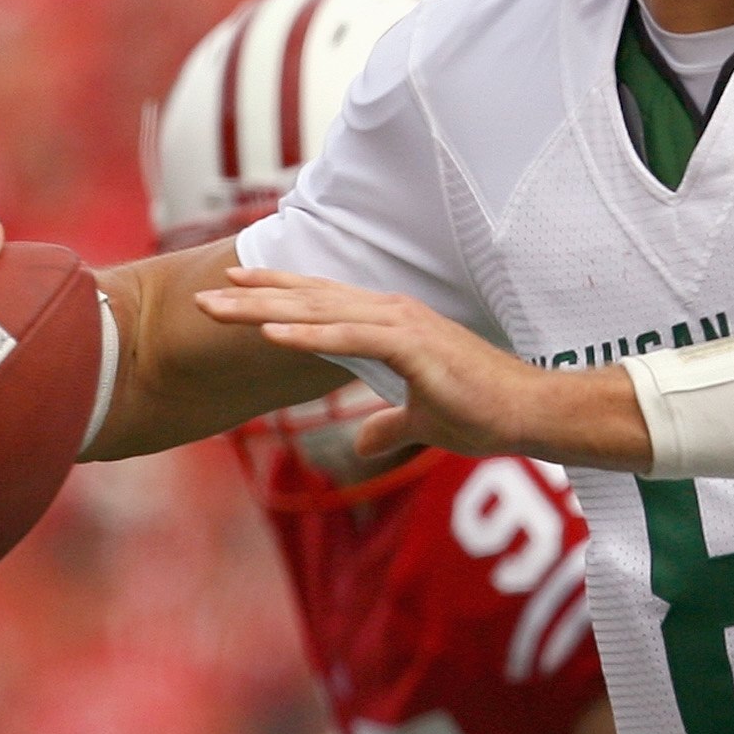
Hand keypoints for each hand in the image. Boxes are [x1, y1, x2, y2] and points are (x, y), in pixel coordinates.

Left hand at [193, 266, 565, 461]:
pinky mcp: (414, 346)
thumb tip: (358, 444)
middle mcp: (392, 313)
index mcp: (392, 324)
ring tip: (217, 306)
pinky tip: (271, 331)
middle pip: (309, 297)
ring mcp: (402, 326)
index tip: (232, 288)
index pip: (322, 301)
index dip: (276, 293)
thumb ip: (387, 426)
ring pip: (319, 309)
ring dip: (264, 307)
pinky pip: (350, 336)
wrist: (531, 413)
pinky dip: (309, 331)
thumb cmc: (485, 412)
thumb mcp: (422, 422)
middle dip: (252, 295)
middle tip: (201, 294)